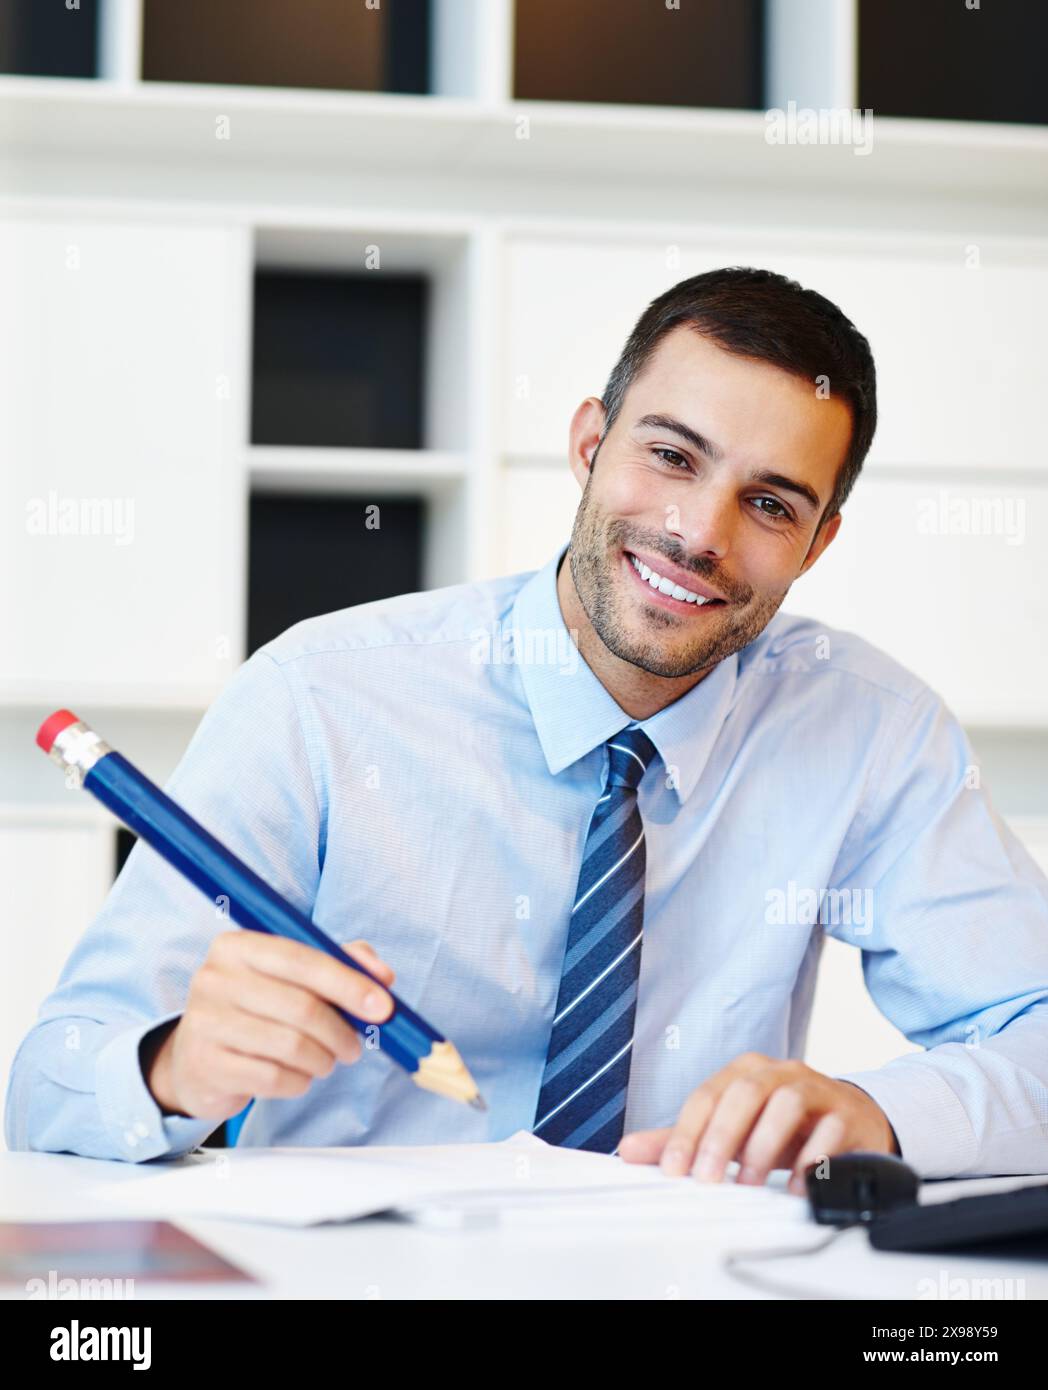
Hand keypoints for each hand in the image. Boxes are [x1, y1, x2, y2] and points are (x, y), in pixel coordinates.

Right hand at [144, 934, 395, 1121]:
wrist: (197, 1059)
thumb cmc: (257, 1009)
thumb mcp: (293, 977)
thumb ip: (341, 964)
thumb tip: (383, 975)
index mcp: (238, 945)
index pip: (303, 960)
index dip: (349, 984)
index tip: (384, 1008)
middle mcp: (214, 978)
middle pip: (301, 1007)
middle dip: (341, 1032)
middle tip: (354, 1048)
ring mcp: (204, 1022)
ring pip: (290, 1046)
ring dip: (322, 1060)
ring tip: (326, 1062)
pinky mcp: (205, 1065)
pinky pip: (272, 1078)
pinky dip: (298, 1082)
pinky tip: (298, 1076)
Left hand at [619, 1052, 898, 1194]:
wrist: (850, 1122)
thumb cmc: (783, 1127)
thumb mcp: (733, 1130)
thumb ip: (684, 1138)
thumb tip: (628, 1150)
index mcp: (745, 1072)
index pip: (707, 1095)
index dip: (687, 1132)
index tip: (673, 1170)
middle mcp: (779, 1073)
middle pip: (744, 1092)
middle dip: (722, 1137)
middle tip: (707, 1179)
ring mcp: (816, 1089)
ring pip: (787, 1102)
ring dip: (764, 1145)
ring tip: (749, 1183)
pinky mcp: (847, 1114)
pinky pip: (831, 1129)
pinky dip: (812, 1158)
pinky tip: (797, 1185)